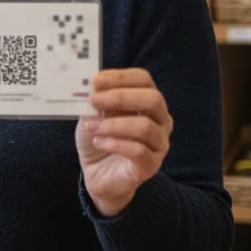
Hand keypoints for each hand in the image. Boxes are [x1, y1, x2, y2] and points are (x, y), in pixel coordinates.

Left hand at [75, 68, 172, 217]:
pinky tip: (99, 142)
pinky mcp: (151, 165)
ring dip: (113, 124)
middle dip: (120, 97)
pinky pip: (139, 151)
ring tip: (92, 127)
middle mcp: (160, 120)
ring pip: (145, 127)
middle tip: (94, 101)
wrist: (98, 174)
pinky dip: (115, 144)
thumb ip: (94, 100)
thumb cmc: (100, 139)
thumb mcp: (92, 114)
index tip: (96, 80)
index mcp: (146, 101)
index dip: (121, 77)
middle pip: (153, 99)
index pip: (143, 79)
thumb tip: (90, 84)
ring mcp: (159, 144)